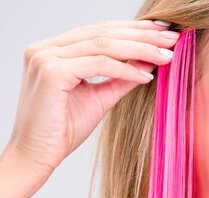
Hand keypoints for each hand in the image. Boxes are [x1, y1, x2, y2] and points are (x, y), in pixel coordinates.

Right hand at [2, 19, 178, 173]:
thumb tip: (149, 62)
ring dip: (140, 48)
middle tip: (173, 39)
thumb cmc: (61, 132)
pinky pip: (98, 64)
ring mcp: (44, 57)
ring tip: (167, 56)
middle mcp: (44, 48)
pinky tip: (147, 76)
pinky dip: (126, 70)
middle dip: (142, 35)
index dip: (133, 30)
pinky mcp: (51, 71)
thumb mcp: (98, 99)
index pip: (98, 31)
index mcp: (52, 51)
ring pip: (103, 45)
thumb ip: (120, 78)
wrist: (35, 158)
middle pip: (103, 32)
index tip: (162, 34)